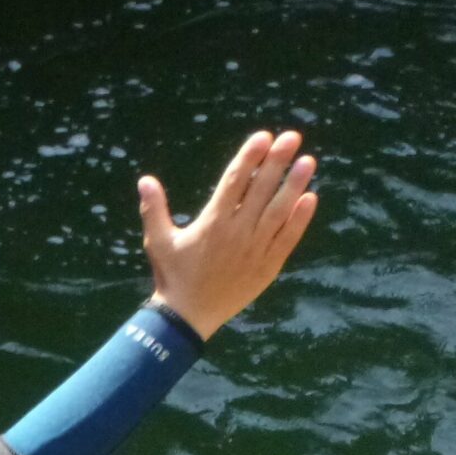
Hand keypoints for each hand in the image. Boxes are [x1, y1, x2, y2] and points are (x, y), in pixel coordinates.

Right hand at [137, 130, 319, 340]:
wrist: (188, 317)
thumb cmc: (172, 276)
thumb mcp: (158, 242)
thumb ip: (154, 209)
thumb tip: (145, 180)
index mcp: (212, 223)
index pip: (235, 181)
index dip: (250, 157)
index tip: (264, 137)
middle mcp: (237, 232)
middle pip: (261, 190)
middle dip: (277, 161)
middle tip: (292, 137)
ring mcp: (255, 249)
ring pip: (280, 210)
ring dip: (295, 184)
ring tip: (308, 161)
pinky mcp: (267, 266)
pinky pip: (287, 238)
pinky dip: (300, 218)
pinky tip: (310, 198)